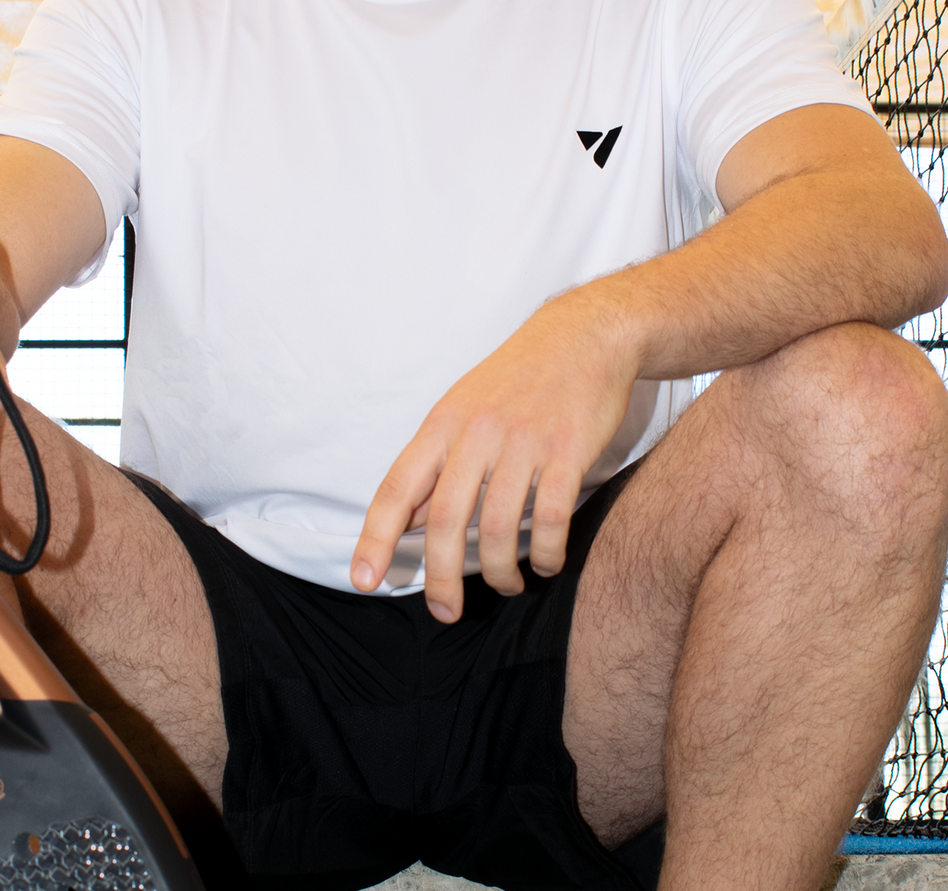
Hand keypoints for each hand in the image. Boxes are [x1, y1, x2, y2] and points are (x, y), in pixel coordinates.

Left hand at [351, 282, 642, 621]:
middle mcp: (476, 433)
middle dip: (440, 579)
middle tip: (445, 612)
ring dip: (499, 572)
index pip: (396, 488)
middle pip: (443, 521)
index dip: (375, 538)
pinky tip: (547, 563)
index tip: (362, 580)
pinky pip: (551, 520)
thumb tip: (402, 519)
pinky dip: (546, 554)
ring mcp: (522, 442)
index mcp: (443, 423)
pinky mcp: (568, 451)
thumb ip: (434, 461)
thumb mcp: (462, 406)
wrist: (585, 335)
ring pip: (497, 529)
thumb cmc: (519, 376)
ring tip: (507, 584)